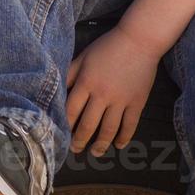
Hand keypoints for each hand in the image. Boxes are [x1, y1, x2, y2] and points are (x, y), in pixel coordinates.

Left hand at [66, 25, 160, 155]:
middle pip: (88, 124)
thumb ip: (70, 73)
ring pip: (109, 129)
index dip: (65, 125)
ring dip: (101, 144)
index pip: (71, 110)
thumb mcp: (83, 57)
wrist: (138, 41)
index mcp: (86, 82)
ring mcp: (121, 100)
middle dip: (80, 140)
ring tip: (95, 153)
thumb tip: (56, 88)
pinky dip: (124, 137)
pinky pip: (130, 125)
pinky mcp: (137, 103)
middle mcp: (102, 94)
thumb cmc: (107, 47)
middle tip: (75, 150)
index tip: (61, 135)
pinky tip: (119, 145)